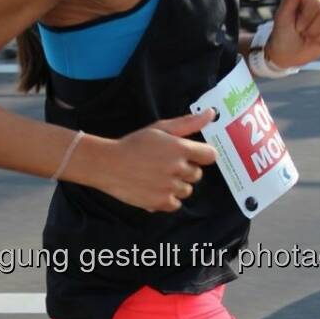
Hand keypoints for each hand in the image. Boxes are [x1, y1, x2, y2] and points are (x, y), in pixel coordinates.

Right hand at [99, 111, 217, 211]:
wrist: (108, 164)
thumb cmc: (134, 144)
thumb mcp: (160, 128)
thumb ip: (187, 123)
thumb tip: (211, 113)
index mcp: (180, 148)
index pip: (210, 155)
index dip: (201, 155)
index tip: (190, 155)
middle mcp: (177, 168)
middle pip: (197, 175)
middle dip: (185, 170)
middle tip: (165, 164)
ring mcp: (169, 187)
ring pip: (187, 190)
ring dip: (177, 185)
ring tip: (158, 177)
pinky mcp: (160, 202)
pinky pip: (176, 204)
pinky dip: (167, 199)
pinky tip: (155, 188)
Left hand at [266, 0, 319, 68]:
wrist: (286, 54)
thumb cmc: (282, 33)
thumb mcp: (283, 16)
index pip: (317, 2)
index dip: (306, 18)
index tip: (296, 25)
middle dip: (312, 29)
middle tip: (302, 32)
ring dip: (318, 37)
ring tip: (309, 37)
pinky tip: (318, 42)